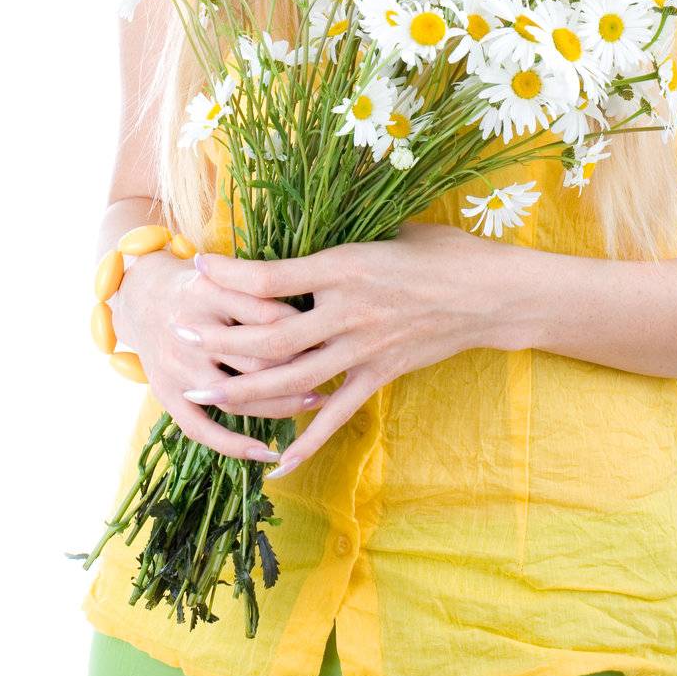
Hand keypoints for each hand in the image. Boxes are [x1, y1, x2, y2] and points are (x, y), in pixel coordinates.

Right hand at [110, 248, 330, 461]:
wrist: (140, 295)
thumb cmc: (199, 283)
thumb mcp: (226, 270)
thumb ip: (260, 285)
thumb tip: (316, 305)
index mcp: (207, 292)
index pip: (265, 313)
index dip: (302, 325)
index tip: (329, 330)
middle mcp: (189, 331)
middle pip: (253, 358)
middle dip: (298, 366)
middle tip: (332, 366)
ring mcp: (176, 367)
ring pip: (234, 396)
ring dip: (279, 405)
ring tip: (316, 400)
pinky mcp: (166, 395)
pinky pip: (202, 429)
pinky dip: (234, 445)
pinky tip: (267, 453)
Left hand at [180, 222, 494, 474]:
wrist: (491, 295)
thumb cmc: (443, 251)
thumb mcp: (391, 227)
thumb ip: (346, 231)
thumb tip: (309, 211)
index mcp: (346, 266)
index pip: (274, 276)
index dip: (231, 274)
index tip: (200, 266)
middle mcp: (348, 311)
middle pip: (271, 337)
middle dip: (223, 340)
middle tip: (184, 339)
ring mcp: (363, 350)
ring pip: (292, 380)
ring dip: (244, 390)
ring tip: (205, 393)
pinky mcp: (379, 377)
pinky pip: (335, 417)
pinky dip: (305, 443)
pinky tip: (275, 463)